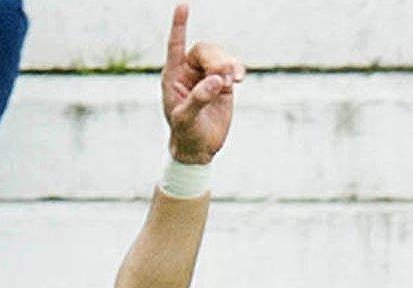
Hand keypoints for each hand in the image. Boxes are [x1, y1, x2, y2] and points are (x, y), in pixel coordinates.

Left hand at [162, 4, 243, 165]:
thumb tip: (216, 81)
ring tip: (234, 82)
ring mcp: (208, 77)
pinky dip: (237, 70)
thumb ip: (199, 98)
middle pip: (204, 50)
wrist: (199, 148)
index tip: (183, 6)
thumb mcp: (185, 118)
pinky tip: (239, 79)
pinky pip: (232, 68)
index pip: (175, 45)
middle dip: (215, 60)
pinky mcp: (223, 85)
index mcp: (173, 75)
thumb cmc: (185, 133)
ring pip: (220, 58)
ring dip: (228, 65)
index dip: (179, 26)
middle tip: (224, 76)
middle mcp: (190, 72)